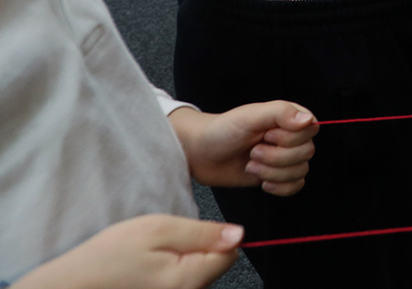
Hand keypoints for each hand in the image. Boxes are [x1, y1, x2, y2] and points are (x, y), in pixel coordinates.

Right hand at [12, 215, 242, 288]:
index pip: (230, 254)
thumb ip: (202, 233)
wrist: (70, 285)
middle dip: (199, 249)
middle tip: (163, 245)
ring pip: (199, 275)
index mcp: (189, 280)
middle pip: (215, 266)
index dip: (216, 236)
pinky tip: (147, 270)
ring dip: (184, 261)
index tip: (189, 232)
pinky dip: (172, 272)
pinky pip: (182, 283)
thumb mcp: (158, 229)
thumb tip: (239, 234)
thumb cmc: (109, 256)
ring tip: (152, 258)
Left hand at [168, 102, 317, 194]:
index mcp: (289, 118)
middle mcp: (291, 137)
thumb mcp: (250, 116)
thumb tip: (308, 120)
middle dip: (276, 157)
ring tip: (251, 164)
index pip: (310, 131)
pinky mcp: (278, 177)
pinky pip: (295, 186)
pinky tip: (262, 181)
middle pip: (306, 153)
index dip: (289, 138)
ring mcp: (285, 158)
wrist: (201, 154)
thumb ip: (281, 113)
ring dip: (273, 172)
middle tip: (253, 152)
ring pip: (301, 171)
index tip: (266, 135)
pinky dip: (280, 187)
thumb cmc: (222, 130)